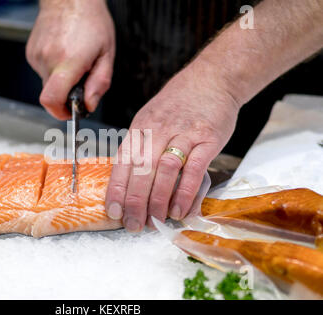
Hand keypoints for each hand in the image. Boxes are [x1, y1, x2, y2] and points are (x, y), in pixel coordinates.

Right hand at [26, 0, 115, 119]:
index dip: (60, 112)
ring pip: (47, 83)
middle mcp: (49, 60)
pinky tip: (63, 53)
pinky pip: (42, 71)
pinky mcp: (31, 52)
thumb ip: (99, 83)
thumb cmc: (91, 21)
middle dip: (66, 95)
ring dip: (61, 80)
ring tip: (73, 60)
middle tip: (80, 79)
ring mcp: (37, 56)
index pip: (52, 100)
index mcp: (68, 62)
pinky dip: (54, 69)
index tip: (70, 112)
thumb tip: (89, 105)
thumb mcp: (106, 54)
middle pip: (51, 95)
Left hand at [105, 60, 240, 230]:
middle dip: (134, 202)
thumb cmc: (178, 104)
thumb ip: (140, 147)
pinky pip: (193, 168)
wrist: (211, 79)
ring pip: (164, 170)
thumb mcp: (150, 119)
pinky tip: (181, 210)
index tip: (113, 212)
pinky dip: (185, 192)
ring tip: (155, 222)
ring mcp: (183, 133)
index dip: (116, 189)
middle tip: (134, 225)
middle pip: (140, 170)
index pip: (122, 162)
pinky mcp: (207, 138)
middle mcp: (158, 130)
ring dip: (158, 200)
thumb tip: (128, 180)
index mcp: (140, 128)